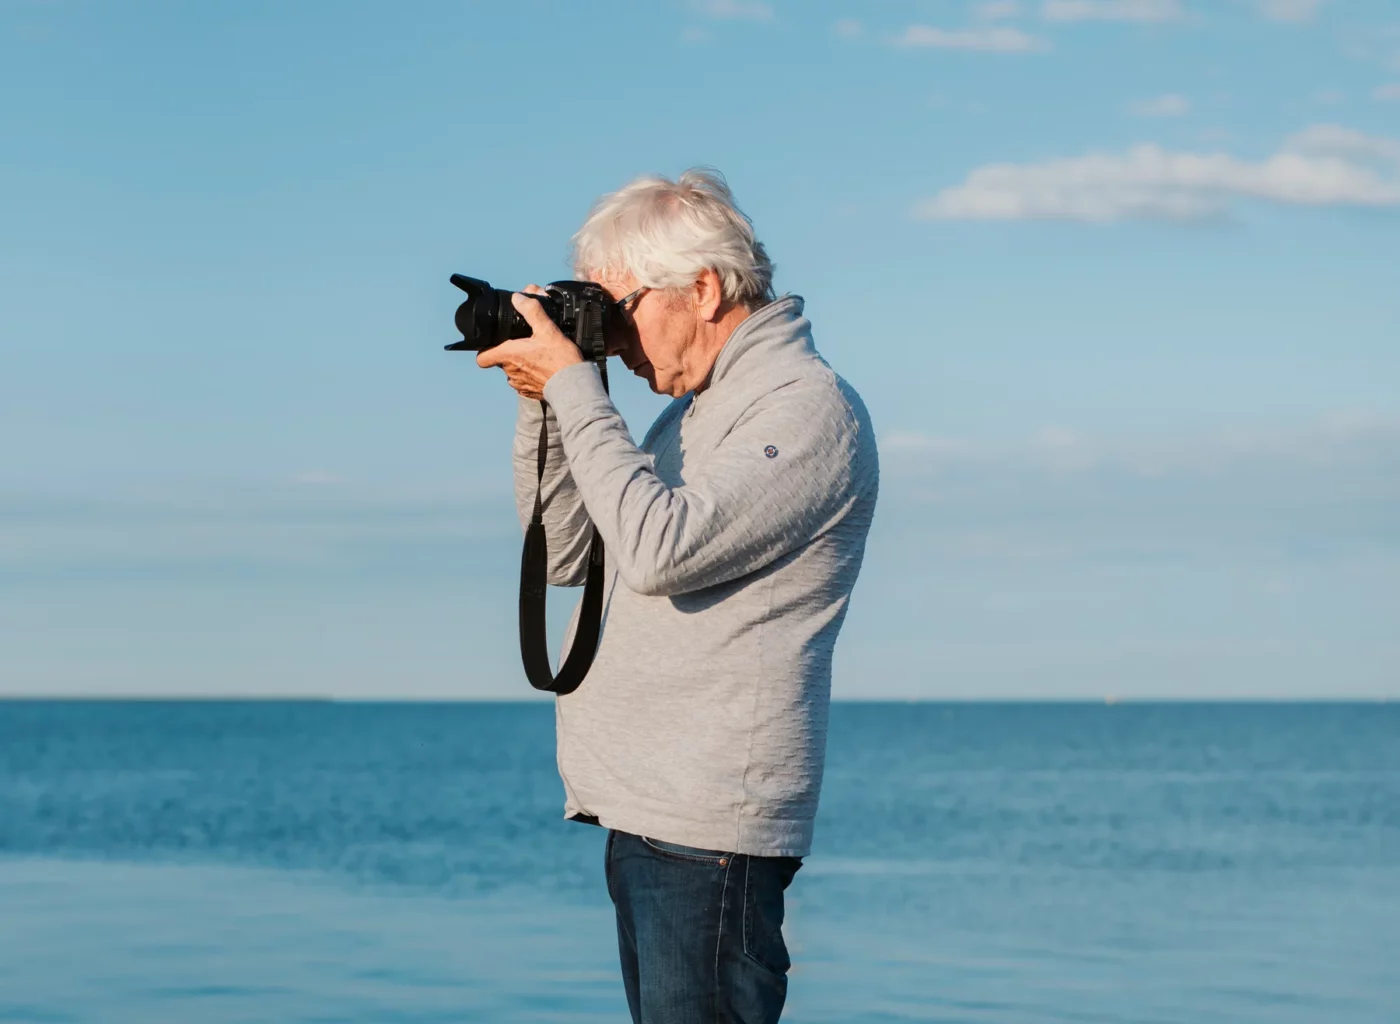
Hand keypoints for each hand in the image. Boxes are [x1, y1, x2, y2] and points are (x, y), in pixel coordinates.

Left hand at [475, 285, 583, 399]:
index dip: (485, 350)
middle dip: (509, 352)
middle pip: (500, 360)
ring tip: (536, 356)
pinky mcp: (529, 392)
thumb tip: (518, 298)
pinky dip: (530, 375)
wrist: (574, 386)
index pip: (482, 358)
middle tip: (524, 343)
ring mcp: (519, 384)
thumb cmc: (560, 360)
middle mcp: (510, 372)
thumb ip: (531, 310)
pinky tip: (543, 368)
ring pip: (512, 371)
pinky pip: (524, 382)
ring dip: (520, 364)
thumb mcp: (547, 329)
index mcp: (509, 355)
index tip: (494, 343)